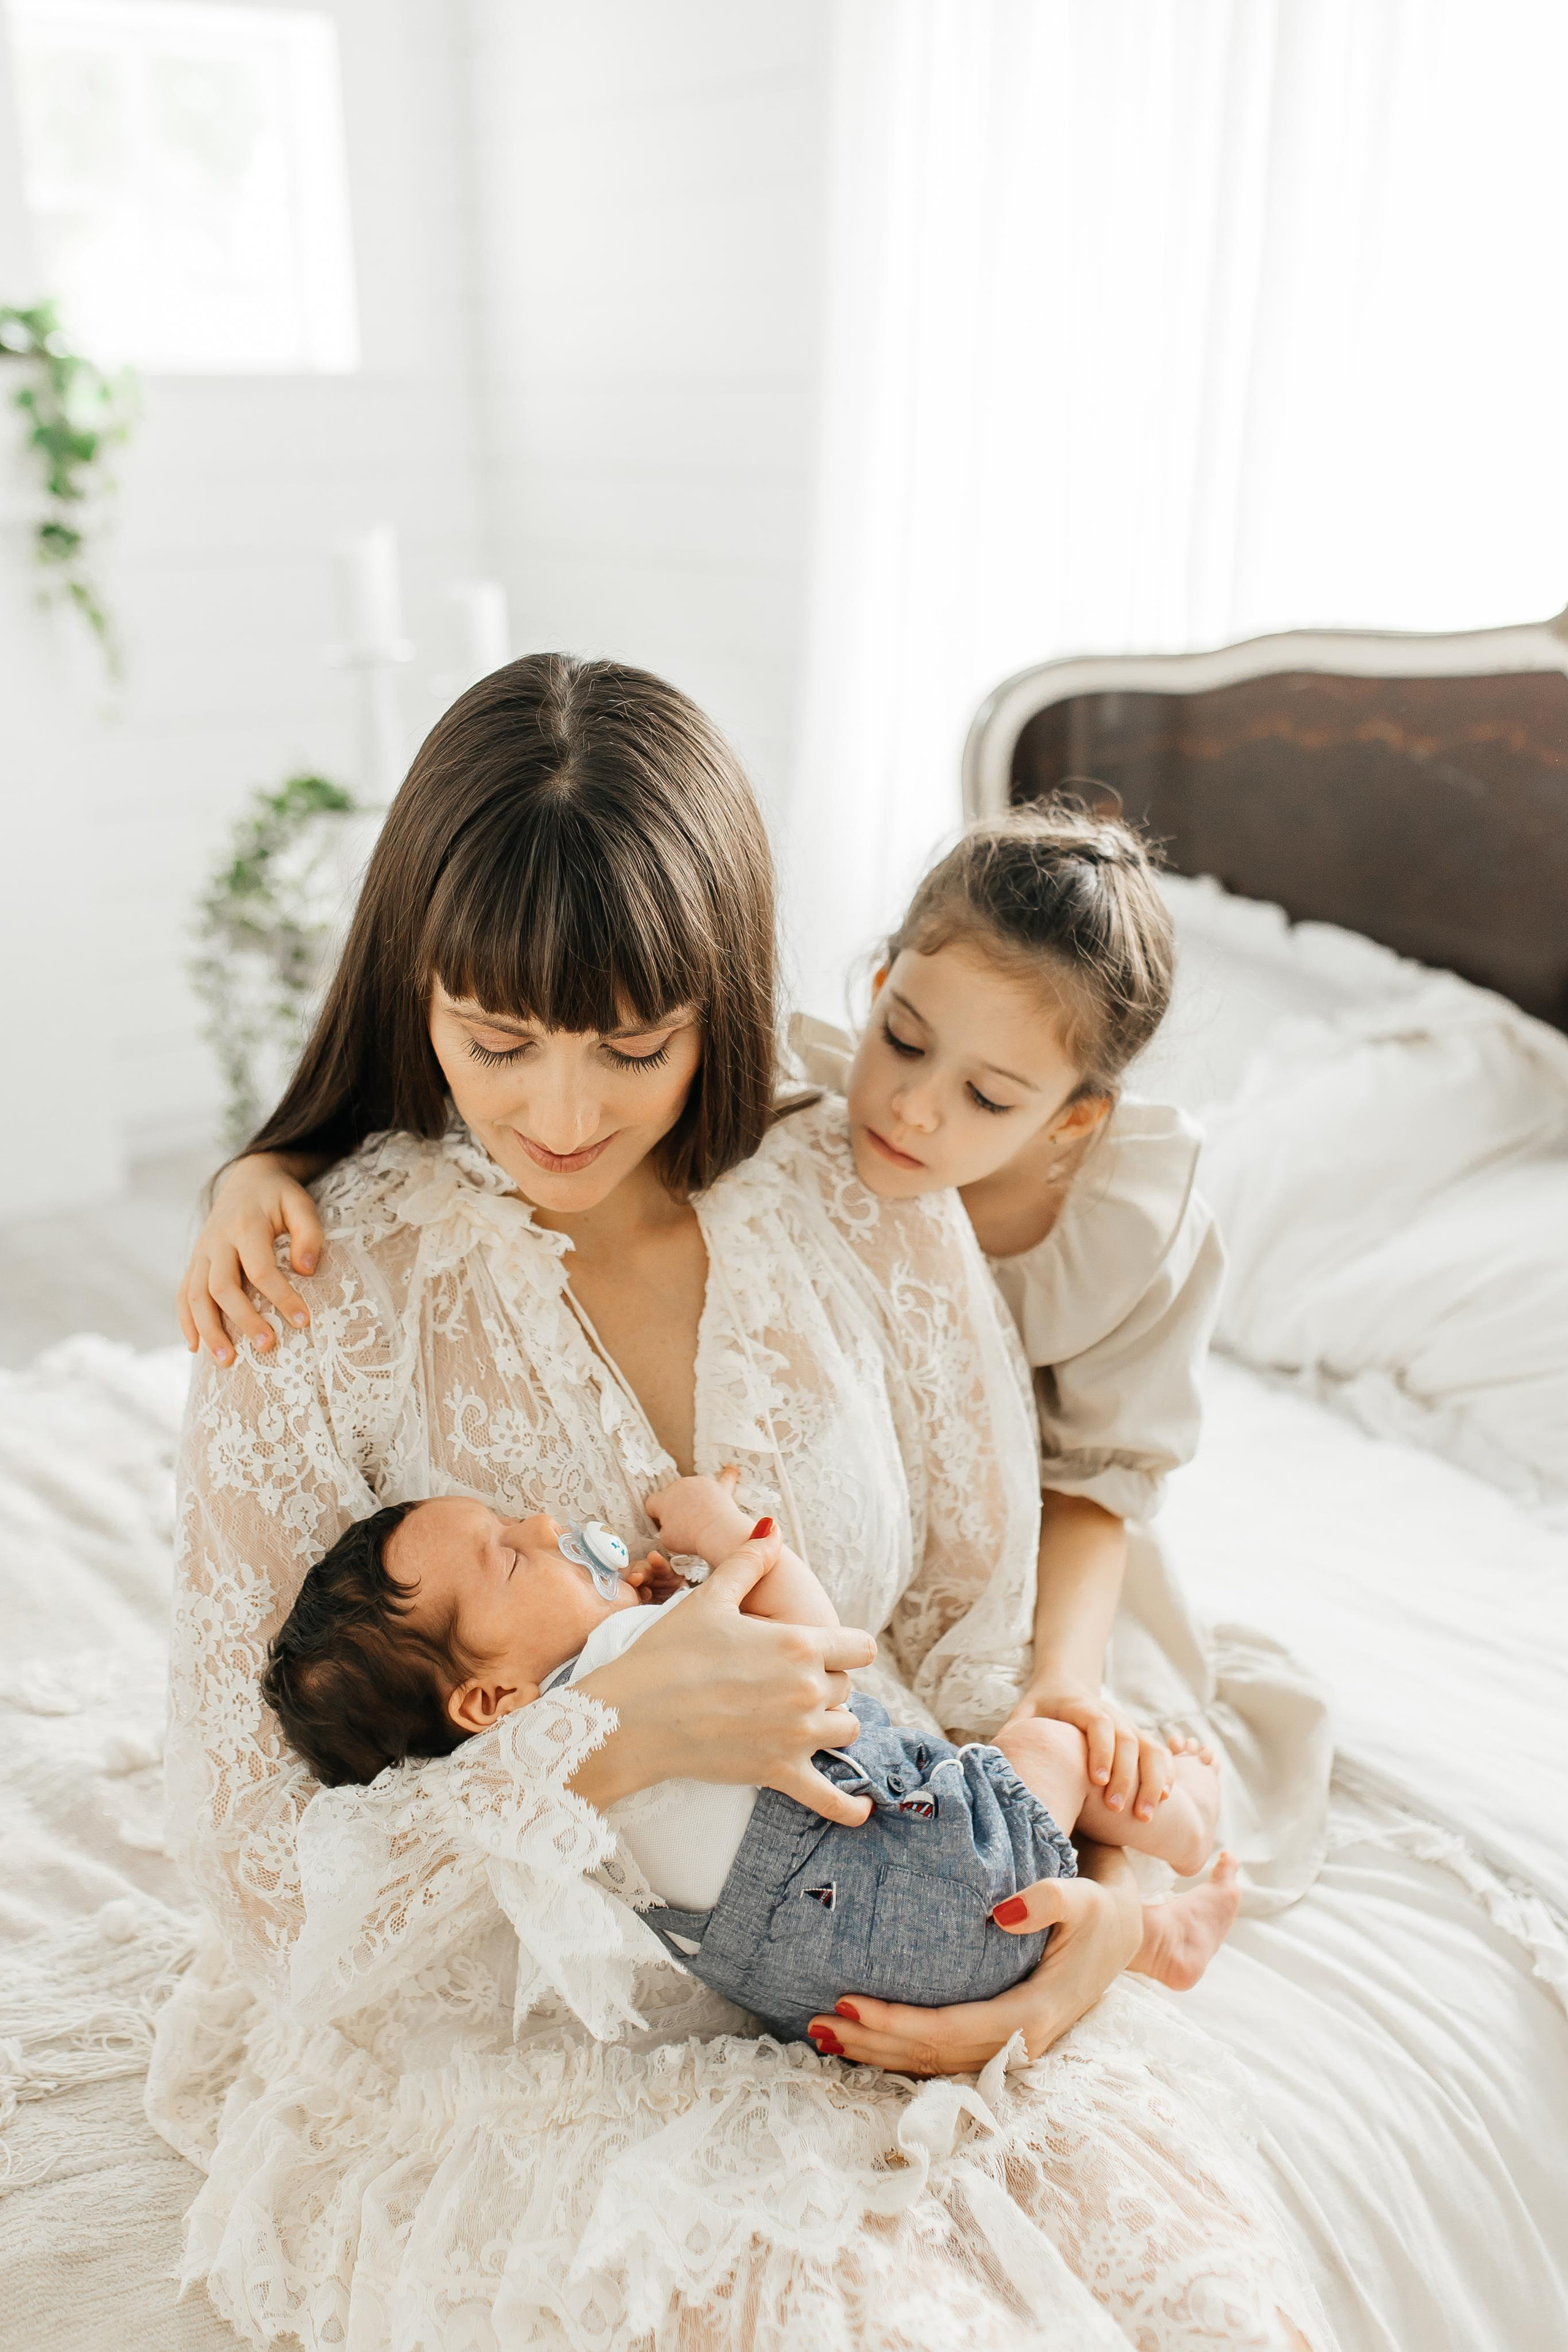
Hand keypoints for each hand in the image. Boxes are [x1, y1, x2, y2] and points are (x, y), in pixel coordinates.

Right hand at [177, 1155, 324, 1364]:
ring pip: (195, 1295)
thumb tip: (306, 1269)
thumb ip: (308, 1233)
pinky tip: (196, 1348)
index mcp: (246, 1225)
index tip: (303, 1321)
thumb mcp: (300, 1203)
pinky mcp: (195, 1262)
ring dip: (209, 1330)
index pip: (260, 1268)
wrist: (246, 1180)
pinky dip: (186, 1322)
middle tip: (267, 1346)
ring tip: (227, 1361)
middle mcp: (217, 1240)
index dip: (281, 1296)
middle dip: (242, 1319)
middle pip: (222, 1287)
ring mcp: (201, 1253)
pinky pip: (183, 1294)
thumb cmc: (279, 1197)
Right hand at [570, 1525, 876, 1825]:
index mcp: (798, 1644)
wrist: (632, 1715)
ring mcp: (796, 1735)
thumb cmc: (668, 1652)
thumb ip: (748, 1562)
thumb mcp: (710, 1598)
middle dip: (825, 1681)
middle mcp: (807, 1689)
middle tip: (786, 1679)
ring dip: (830, 1723)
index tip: (823, 1647)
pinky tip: (862, 1814)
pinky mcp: (778, 1772)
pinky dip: (847, 1808)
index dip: (843, 1645)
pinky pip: (829, 1798)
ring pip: (845, 1729)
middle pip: (846, 1686)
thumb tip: (772, 1529)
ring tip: (801, 1718)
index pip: (859, 1646)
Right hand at [645, 1464, 751, 1564]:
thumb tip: (670, 1527)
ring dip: (695, 1498)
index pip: (652, 1503)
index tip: (662, 1523)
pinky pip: (724, 1478)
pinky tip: (731, 1469)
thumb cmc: (690, 1537)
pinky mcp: (719, 1487)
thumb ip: (664, 1529)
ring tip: (701, 1515)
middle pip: (673, 1494)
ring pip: (693, 1489)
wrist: (716, 1533)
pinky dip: (727, 1475)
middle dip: (676, 1506)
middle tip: (684, 1524)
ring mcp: (700, 1484)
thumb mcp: (666, 1539)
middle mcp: (679, 1486)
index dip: (656, 1515)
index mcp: (663, 1500)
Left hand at [807, 1843, 1141, 2073]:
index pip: (952, 2029)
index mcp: (1034, 2014)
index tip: (849, 2002)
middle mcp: (1018, 2043)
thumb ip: (1047, 1899)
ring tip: (823, 2035)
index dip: (898, 2023)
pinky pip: (943, 2054)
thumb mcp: (1083, 1897)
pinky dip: (899, 2051)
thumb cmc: (1099, 1913)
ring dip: (877, 2053)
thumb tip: (1003, 1913)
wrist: (1125, 1935)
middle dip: (873, 2043)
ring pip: (933, 2062)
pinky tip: (864, 2042)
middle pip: (933, 2054)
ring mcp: (1009, 2048)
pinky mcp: (1000, 2040)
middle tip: (817, 2022)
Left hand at [1004, 1686, 1174, 1824]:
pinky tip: (1165, 1800)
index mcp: (1079, 1705)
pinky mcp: (1138, 1737)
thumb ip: (1013, 1738)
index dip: (1101, 1750)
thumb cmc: (1040, 1710)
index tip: (1097, 1781)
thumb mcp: (1022, 1717)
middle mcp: (1109, 1712)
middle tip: (1117, 1809)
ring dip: (1151, 1780)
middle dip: (1126, 1775)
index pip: (1098, 1723)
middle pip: (1127, 1739)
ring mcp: (1127, 1724)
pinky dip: (1166, 1775)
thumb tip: (991, 1767)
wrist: (1064, 1685)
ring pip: (1149, 1747)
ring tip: (1146, 1815)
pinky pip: (1159, 1753)